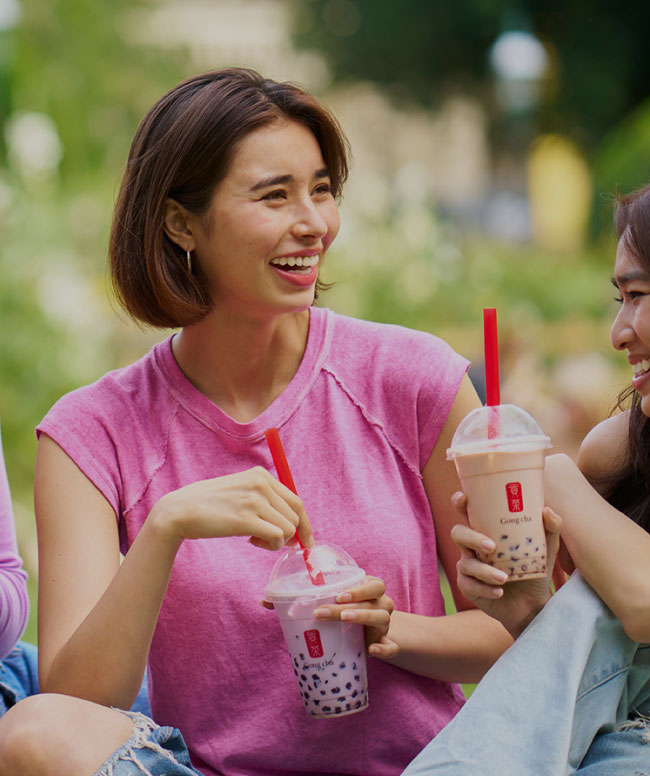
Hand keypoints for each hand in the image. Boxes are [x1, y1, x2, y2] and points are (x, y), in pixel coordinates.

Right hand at [150, 466, 312, 550]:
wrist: (181, 510)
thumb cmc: (210, 505)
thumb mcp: (241, 491)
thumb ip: (264, 499)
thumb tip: (293, 524)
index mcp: (261, 475)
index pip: (297, 501)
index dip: (305, 524)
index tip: (305, 541)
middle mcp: (261, 484)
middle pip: (296, 516)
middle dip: (290, 535)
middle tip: (269, 541)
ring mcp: (254, 500)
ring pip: (288, 529)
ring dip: (276, 541)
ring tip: (255, 539)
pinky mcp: (246, 519)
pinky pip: (277, 537)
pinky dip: (270, 545)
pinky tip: (252, 541)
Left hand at [312, 576, 398, 657]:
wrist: (365, 632)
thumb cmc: (346, 611)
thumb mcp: (338, 601)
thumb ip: (321, 597)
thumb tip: (282, 603)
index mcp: (373, 591)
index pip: (375, 585)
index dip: (359, 590)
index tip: (338, 595)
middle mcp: (382, 605)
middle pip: (374, 602)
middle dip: (350, 605)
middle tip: (326, 612)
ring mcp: (384, 625)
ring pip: (382, 618)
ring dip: (362, 617)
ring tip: (344, 619)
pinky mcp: (384, 644)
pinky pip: (392, 647)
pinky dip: (384, 649)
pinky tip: (371, 649)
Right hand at [450, 491, 561, 637]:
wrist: (532, 605)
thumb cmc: (533, 570)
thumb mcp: (546, 550)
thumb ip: (550, 529)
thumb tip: (547, 511)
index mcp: (486, 531)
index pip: (467, 513)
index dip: (460, 503)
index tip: (463, 497)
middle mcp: (472, 546)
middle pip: (458, 533)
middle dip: (472, 538)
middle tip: (492, 547)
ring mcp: (468, 567)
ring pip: (466, 563)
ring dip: (485, 570)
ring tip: (505, 578)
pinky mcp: (468, 587)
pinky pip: (470, 585)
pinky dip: (485, 588)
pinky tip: (499, 591)